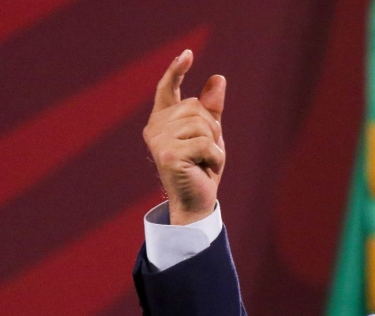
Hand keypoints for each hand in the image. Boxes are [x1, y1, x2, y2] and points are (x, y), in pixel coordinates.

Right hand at [143, 49, 225, 224]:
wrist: (196, 201)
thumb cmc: (201, 168)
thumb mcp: (210, 134)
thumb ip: (212, 108)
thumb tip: (218, 78)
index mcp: (163, 120)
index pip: (168, 89)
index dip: (176, 71)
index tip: (187, 54)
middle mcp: (155, 127)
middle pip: (197, 108)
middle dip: (212, 129)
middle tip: (205, 153)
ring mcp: (159, 140)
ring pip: (202, 125)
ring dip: (214, 146)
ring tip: (204, 162)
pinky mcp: (167, 154)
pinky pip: (206, 144)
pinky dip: (215, 158)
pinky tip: (205, 169)